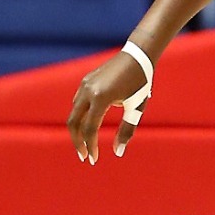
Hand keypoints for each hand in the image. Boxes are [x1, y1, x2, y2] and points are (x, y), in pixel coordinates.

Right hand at [67, 48, 151, 163]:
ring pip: (74, 112)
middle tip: (84, 156)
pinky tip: (88, 126)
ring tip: (87, 143)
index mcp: (101, 98)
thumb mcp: (136, 108)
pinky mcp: (85, 81)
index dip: (90, 146)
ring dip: (78, 130)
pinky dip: (80, 117)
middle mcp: (88, 90)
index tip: (93, 159)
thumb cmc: (140, 82)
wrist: (138, 55)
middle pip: (73, 122)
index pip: (90, 128)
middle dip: (77, 141)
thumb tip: (118, 153)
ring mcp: (84, 84)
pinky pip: (78, 102)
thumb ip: (126, 130)